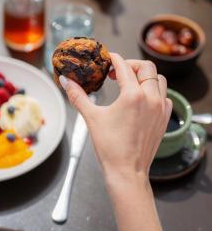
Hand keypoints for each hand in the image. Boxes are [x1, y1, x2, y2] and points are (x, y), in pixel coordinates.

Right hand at [59, 53, 171, 186]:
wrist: (127, 171)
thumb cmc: (110, 147)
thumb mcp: (91, 117)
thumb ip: (78, 95)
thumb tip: (66, 81)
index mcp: (133, 95)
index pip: (124, 66)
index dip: (114, 59)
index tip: (107, 58)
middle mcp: (151, 98)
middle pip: (146, 67)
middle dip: (131, 65)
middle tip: (117, 71)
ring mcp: (161, 108)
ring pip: (158, 79)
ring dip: (144, 76)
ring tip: (129, 82)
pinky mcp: (165, 118)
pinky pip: (164, 95)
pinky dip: (154, 91)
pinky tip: (141, 98)